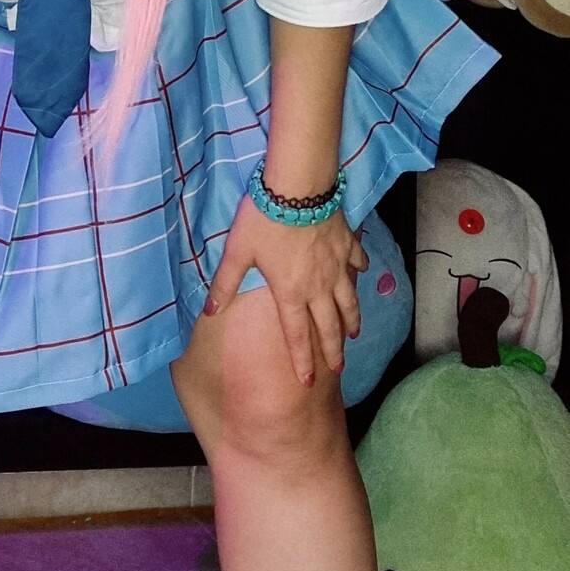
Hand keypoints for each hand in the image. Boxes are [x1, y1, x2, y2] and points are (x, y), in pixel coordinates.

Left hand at [205, 197, 366, 386]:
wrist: (298, 189)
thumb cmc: (263, 220)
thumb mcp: (237, 252)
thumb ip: (224, 283)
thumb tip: (209, 311)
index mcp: (290, 292)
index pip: (297, 335)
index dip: (302, 361)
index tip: (308, 382)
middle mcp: (318, 286)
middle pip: (329, 325)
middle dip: (334, 350)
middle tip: (339, 368)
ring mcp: (336, 266)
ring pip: (349, 300)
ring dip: (352, 319)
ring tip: (354, 333)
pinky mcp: (346, 244)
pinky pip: (356, 263)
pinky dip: (359, 272)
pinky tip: (361, 275)